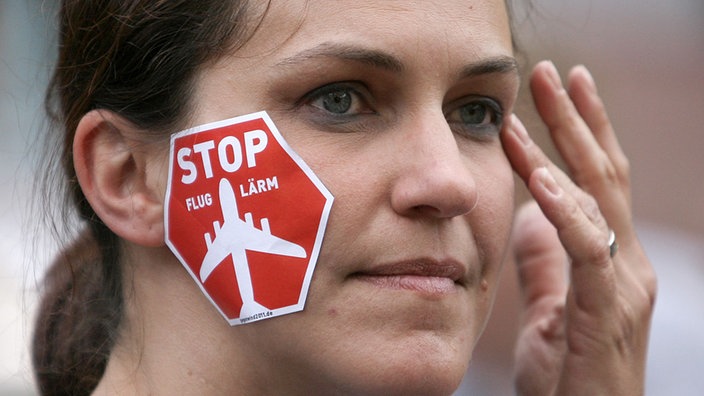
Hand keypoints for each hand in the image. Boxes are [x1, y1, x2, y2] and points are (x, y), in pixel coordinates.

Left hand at [501, 61, 656, 394]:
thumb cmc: (567, 379)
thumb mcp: (547, 310)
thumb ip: (545, 263)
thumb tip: (531, 217)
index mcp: (610, 261)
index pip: (599, 185)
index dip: (583, 135)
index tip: (560, 92)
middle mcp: (626, 264)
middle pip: (605, 177)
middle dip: (577, 120)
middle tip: (550, 72)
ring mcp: (623, 286)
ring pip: (598, 201)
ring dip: (565, 148)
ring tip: (538, 103)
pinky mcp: (607, 312)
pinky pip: (586, 251)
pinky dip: (565, 211)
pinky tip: (540, 180)